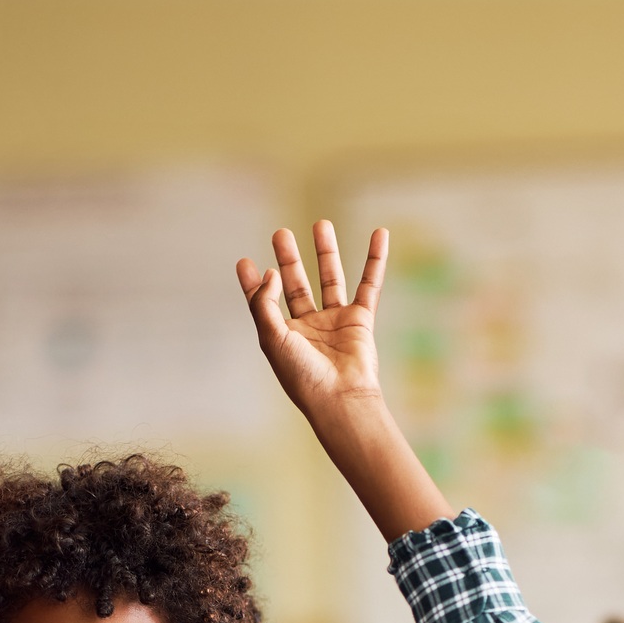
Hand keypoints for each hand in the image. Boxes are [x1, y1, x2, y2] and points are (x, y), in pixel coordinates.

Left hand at [236, 221, 387, 423]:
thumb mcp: (272, 338)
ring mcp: (335, 322)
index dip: (253, 283)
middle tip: (280, 233)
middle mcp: (308, 327)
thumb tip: (270, 272)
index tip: (244, 261)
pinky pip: (369, 284)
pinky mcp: (360, 320)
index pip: (264, 302)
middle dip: (288, 259)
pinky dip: (375, 259)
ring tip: (320, 224)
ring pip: (330, 279)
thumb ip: (265, 303)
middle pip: (296, 285)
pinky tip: (379, 235)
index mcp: (283, 334)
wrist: (340, 398)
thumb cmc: (302, 376)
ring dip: (325, 252)